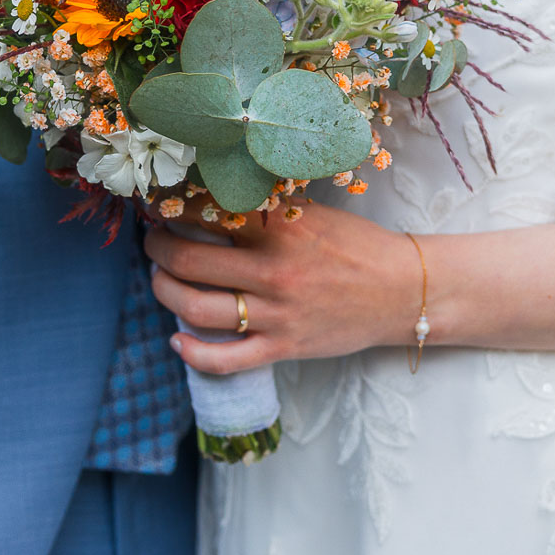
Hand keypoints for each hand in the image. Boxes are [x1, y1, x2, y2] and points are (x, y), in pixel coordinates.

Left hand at [145, 203, 416, 374]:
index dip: (172, 207)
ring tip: (159, 278)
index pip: (206, 213)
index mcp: (280, 228)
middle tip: (152, 240)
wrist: (402, 291)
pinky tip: (176, 339)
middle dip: (157, 248)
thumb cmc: (357, 246)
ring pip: (196, 307)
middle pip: (188, 260)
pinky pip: (225, 359)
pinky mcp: (282, 347)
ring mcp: (276, 313)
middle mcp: (273, 270)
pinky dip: (193, 353)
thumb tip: (211, 195)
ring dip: (163, 291)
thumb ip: (266, 207)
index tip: (160, 205)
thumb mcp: (312, 213)